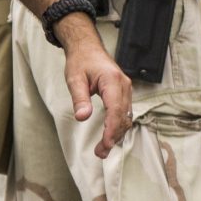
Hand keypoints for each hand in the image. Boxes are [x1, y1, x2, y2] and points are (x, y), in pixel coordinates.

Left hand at [65, 33, 134, 158]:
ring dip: (116, 134)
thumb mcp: (74, 79)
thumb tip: (82, 117)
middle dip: (113, 137)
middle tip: (100, 152)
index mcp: (112, 80)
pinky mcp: (124, 93)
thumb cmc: (81, 61)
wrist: (87, 48)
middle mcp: (124, 85)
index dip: (112, 129)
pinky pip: (124, 113)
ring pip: (126, 117)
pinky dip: (118, 126)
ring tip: (102, 149)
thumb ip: (79, 98)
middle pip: (122, 117)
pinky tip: (109, 137)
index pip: (115, 109)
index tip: (105, 144)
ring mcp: (126, 89)